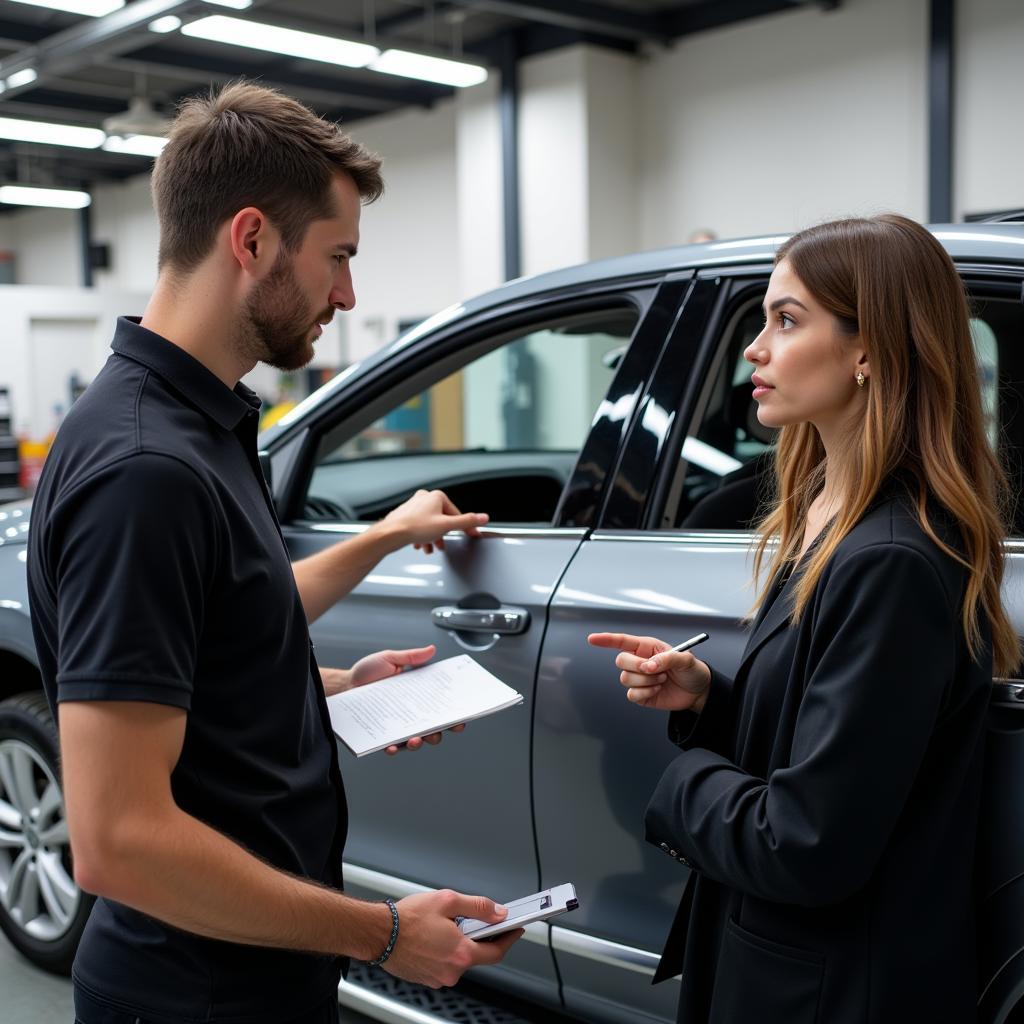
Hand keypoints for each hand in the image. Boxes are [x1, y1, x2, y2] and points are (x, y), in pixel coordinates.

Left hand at [346, 644, 465, 754]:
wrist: (343, 686)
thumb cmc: (366, 672)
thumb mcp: (390, 658)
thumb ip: (412, 657)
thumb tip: (431, 650)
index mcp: (417, 695)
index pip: (440, 705)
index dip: (453, 712)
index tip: (461, 716)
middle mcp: (410, 713)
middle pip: (433, 727)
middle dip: (441, 731)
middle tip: (441, 730)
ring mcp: (398, 726)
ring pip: (416, 740)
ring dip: (419, 742)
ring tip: (415, 740)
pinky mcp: (383, 735)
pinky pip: (392, 746)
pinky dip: (395, 748)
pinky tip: (393, 746)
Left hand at [381, 489, 488, 553]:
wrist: (391, 534)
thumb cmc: (414, 528)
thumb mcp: (446, 526)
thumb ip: (466, 522)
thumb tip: (482, 518)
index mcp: (436, 496)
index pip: (456, 514)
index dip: (463, 527)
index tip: (470, 535)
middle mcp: (424, 498)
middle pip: (442, 519)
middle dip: (443, 535)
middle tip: (443, 544)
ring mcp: (414, 505)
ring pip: (430, 524)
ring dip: (432, 537)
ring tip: (430, 547)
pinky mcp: (405, 514)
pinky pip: (419, 526)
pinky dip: (422, 536)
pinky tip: (421, 545)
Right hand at [384, 890, 523, 988]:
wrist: (378, 933)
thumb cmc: (407, 919)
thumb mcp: (448, 901)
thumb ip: (478, 907)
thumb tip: (498, 912)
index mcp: (461, 953)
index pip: (496, 951)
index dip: (509, 939)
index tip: (517, 930)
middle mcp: (452, 971)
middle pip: (477, 955)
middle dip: (479, 937)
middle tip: (477, 920)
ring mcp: (439, 977)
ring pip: (459, 958)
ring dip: (459, 943)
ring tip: (447, 924)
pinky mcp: (427, 978)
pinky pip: (444, 963)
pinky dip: (446, 950)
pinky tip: (435, 936)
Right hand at [587, 632, 711, 712]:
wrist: (698, 693)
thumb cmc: (692, 670)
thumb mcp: (686, 659)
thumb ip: (667, 659)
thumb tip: (649, 665)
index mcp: (647, 647)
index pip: (621, 641)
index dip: (605, 639)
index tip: (592, 639)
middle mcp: (639, 661)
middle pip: (620, 660)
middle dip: (637, 666)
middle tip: (657, 670)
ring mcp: (638, 678)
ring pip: (625, 678)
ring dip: (646, 681)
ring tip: (662, 680)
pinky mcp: (640, 694)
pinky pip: (631, 694)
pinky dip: (645, 693)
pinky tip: (657, 691)